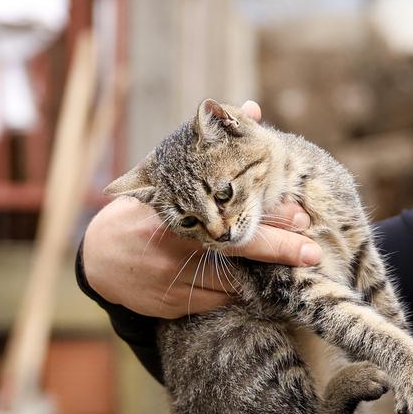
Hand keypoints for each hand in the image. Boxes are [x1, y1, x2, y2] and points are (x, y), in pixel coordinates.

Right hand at [84, 100, 320, 317]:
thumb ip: (216, 144)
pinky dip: (239, 291)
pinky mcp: (174, 305)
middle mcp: (171, 244)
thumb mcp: (171, 171)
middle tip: (310, 250)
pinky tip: (255, 282)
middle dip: (278, 250)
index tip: (300, 216)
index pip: (227, 212)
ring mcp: (171, 279)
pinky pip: (219, 301)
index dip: (267, 217)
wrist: (101, 258)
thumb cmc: (145, 209)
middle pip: (235, 250)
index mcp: (172, 208)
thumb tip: (253, 108)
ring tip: (292, 264)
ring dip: (262, 274)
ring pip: (231, 282)